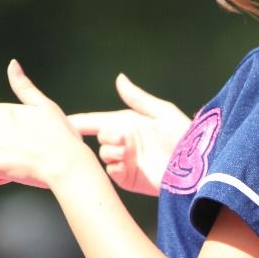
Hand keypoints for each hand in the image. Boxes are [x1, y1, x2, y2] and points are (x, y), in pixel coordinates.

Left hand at [0, 60, 92, 188]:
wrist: (68, 162)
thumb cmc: (62, 138)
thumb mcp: (45, 108)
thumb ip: (24, 88)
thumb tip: (12, 63)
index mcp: (2, 112)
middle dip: (4, 154)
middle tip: (30, 153)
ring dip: (4, 166)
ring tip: (27, 162)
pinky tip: (18, 173)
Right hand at [67, 74, 190, 196]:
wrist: (196, 165)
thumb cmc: (183, 135)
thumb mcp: (161, 112)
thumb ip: (137, 98)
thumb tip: (119, 78)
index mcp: (128, 124)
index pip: (96, 121)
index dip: (80, 121)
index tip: (62, 120)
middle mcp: (124, 143)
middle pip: (98, 137)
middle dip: (105, 134)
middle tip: (119, 135)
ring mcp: (125, 162)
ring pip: (103, 154)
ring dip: (111, 150)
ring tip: (126, 149)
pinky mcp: (129, 179)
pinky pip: (112, 172)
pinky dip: (114, 166)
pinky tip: (125, 162)